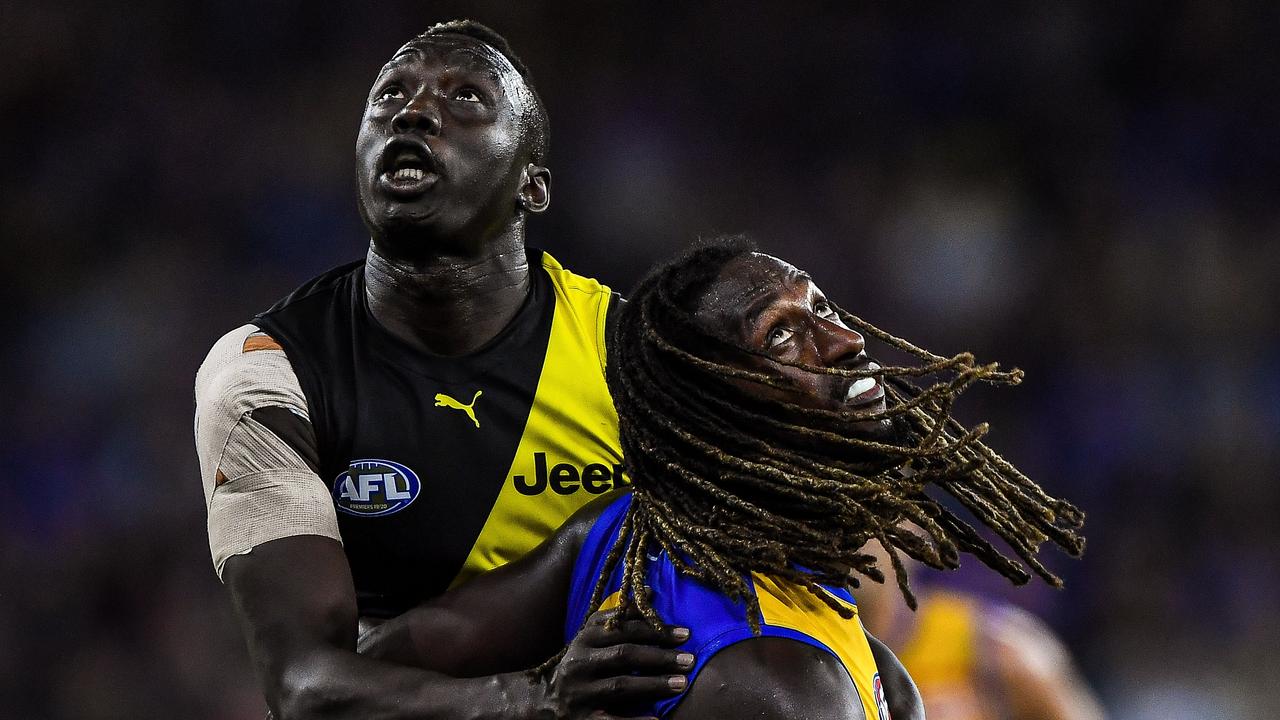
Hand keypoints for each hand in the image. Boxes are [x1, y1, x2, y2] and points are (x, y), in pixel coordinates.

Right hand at [540, 609, 694, 719]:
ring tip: (682, 683)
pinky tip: (656, 719)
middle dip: (660, 657)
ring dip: (654, 684)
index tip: (685, 634)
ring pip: (620, 686)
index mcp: (585, 639)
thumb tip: (651, 591)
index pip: (623, 630)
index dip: (655, 630)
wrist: (545, 702)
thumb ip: (621, 616)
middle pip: (624, 655)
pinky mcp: (582, 719)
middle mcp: (580, 663)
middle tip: (690, 660)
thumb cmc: (580, 664)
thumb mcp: (593, 637)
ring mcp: (580, 692)